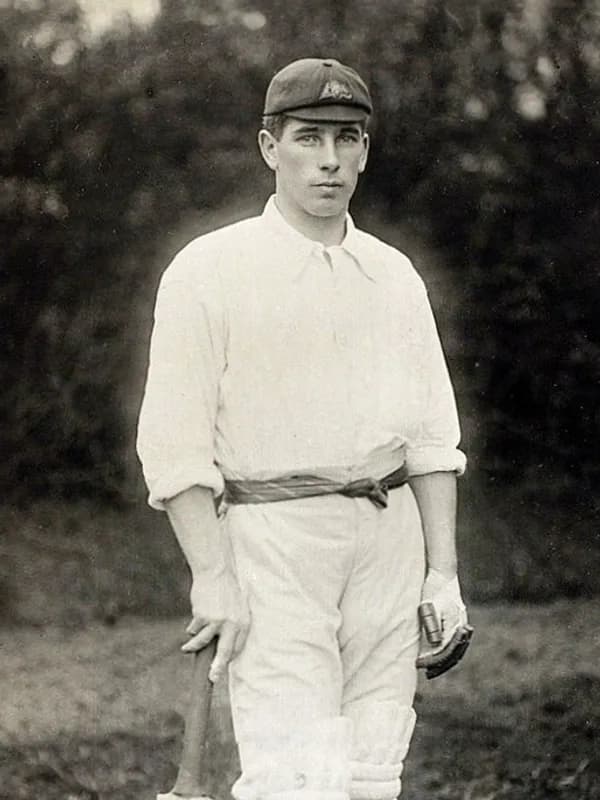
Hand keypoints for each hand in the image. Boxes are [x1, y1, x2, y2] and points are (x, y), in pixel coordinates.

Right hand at [181, 567, 249, 682]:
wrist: (216, 572)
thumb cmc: (226, 592)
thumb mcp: (236, 609)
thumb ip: (232, 627)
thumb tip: (222, 650)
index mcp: (243, 623)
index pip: (237, 648)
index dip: (228, 658)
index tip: (220, 668)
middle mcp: (232, 624)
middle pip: (225, 652)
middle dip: (217, 667)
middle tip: (212, 678)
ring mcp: (217, 621)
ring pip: (202, 642)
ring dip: (192, 647)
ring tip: (186, 649)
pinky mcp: (203, 617)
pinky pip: (194, 629)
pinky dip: (192, 627)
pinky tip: (195, 617)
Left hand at [416, 568, 471, 678]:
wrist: (443, 574)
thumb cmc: (434, 589)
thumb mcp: (429, 606)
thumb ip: (433, 625)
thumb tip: (436, 645)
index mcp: (455, 624)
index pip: (445, 650)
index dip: (433, 660)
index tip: (420, 664)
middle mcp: (461, 626)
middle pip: (454, 653)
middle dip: (440, 665)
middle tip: (426, 672)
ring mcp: (461, 624)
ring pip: (457, 649)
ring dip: (446, 660)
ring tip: (432, 668)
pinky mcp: (458, 621)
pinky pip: (456, 641)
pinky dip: (449, 651)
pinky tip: (439, 653)